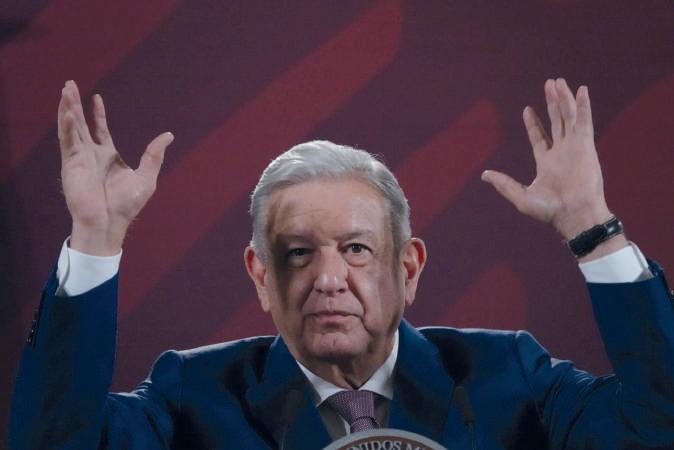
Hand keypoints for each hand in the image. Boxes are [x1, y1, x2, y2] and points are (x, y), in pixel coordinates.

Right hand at [58, 80, 172, 254]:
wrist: (109, 222)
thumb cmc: (126, 205)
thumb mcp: (146, 177)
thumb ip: (155, 155)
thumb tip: (169, 135)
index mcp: (108, 156)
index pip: (100, 130)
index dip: (98, 114)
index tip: (97, 97)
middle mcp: (92, 155)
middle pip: (81, 124)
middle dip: (75, 104)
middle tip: (69, 85)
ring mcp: (80, 158)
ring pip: (71, 127)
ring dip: (67, 108)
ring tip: (65, 89)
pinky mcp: (71, 164)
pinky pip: (67, 141)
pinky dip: (67, 126)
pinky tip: (68, 112)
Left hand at [482, 78, 620, 248]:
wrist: (573, 214)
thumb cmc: (549, 210)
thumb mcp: (521, 196)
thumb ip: (504, 184)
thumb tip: (484, 175)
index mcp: (547, 163)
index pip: (540, 137)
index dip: (534, 123)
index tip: (527, 110)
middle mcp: (562, 152)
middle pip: (556, 122)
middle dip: (552, 103)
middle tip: (549, 84)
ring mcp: (574, 148)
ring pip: (569, 117)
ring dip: (564, 99)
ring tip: (558, 82)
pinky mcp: (586, 146)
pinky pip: (584, 121)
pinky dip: (583, 106)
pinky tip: (580, 90)